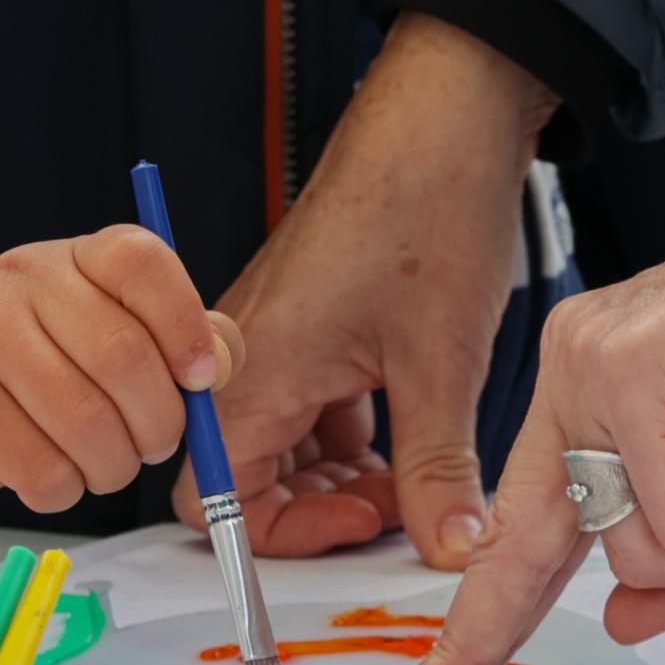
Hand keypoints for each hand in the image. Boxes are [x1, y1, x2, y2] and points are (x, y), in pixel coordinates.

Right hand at [0, 228, 239, 516]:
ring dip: (115, 466)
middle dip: (159, 423)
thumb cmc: (37, 383)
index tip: (201, 380)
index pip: (142, 262)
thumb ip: (185, 345)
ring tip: (103, 463)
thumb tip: (221, 360)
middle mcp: (23, 281)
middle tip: (154, 444)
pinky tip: (49, 474)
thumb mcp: (113, 344)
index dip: (186, 327)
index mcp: (75, 259)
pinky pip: (45, 470)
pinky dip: (65, 491)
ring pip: (88, 424)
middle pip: (125, 357)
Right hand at [179, 12, 556, 566]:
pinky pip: (316, 405)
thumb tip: (451, 549)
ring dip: (348, 475)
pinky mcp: (312, 323)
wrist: (446, 115)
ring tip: (421, 474)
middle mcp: (248, 356)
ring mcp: (279, 339)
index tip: (362, 525)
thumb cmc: (425, 210)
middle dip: (323, 507)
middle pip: (251, 475)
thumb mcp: (441, 363)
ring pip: (290, 443)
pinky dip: (360, 434)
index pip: (212, 496)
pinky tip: (417, 431)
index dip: (281, 532)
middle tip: (405, 507)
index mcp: (253, 368)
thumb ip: (438, 470)